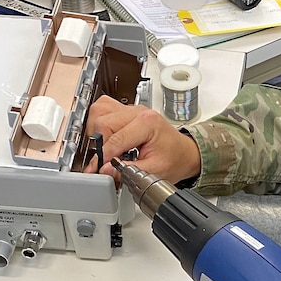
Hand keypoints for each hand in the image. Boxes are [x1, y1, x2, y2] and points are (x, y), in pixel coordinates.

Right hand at [85, 96, 201, 183]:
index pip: (116, 138)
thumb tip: (106, 170)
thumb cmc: (174, 158)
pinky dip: (99, 123)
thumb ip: (128, 171)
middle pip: (103, 122)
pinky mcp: (125, 111)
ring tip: (104, 148)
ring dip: (96, 131)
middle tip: (104, 161)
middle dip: (100, 145)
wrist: (183, 153)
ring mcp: (130, 109)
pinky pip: (103, 109)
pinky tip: (106, 138)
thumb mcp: (154, 171)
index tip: (97, 169)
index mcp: (148, 122)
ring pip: (99, 111)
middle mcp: (138, 112)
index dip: (104, 156)